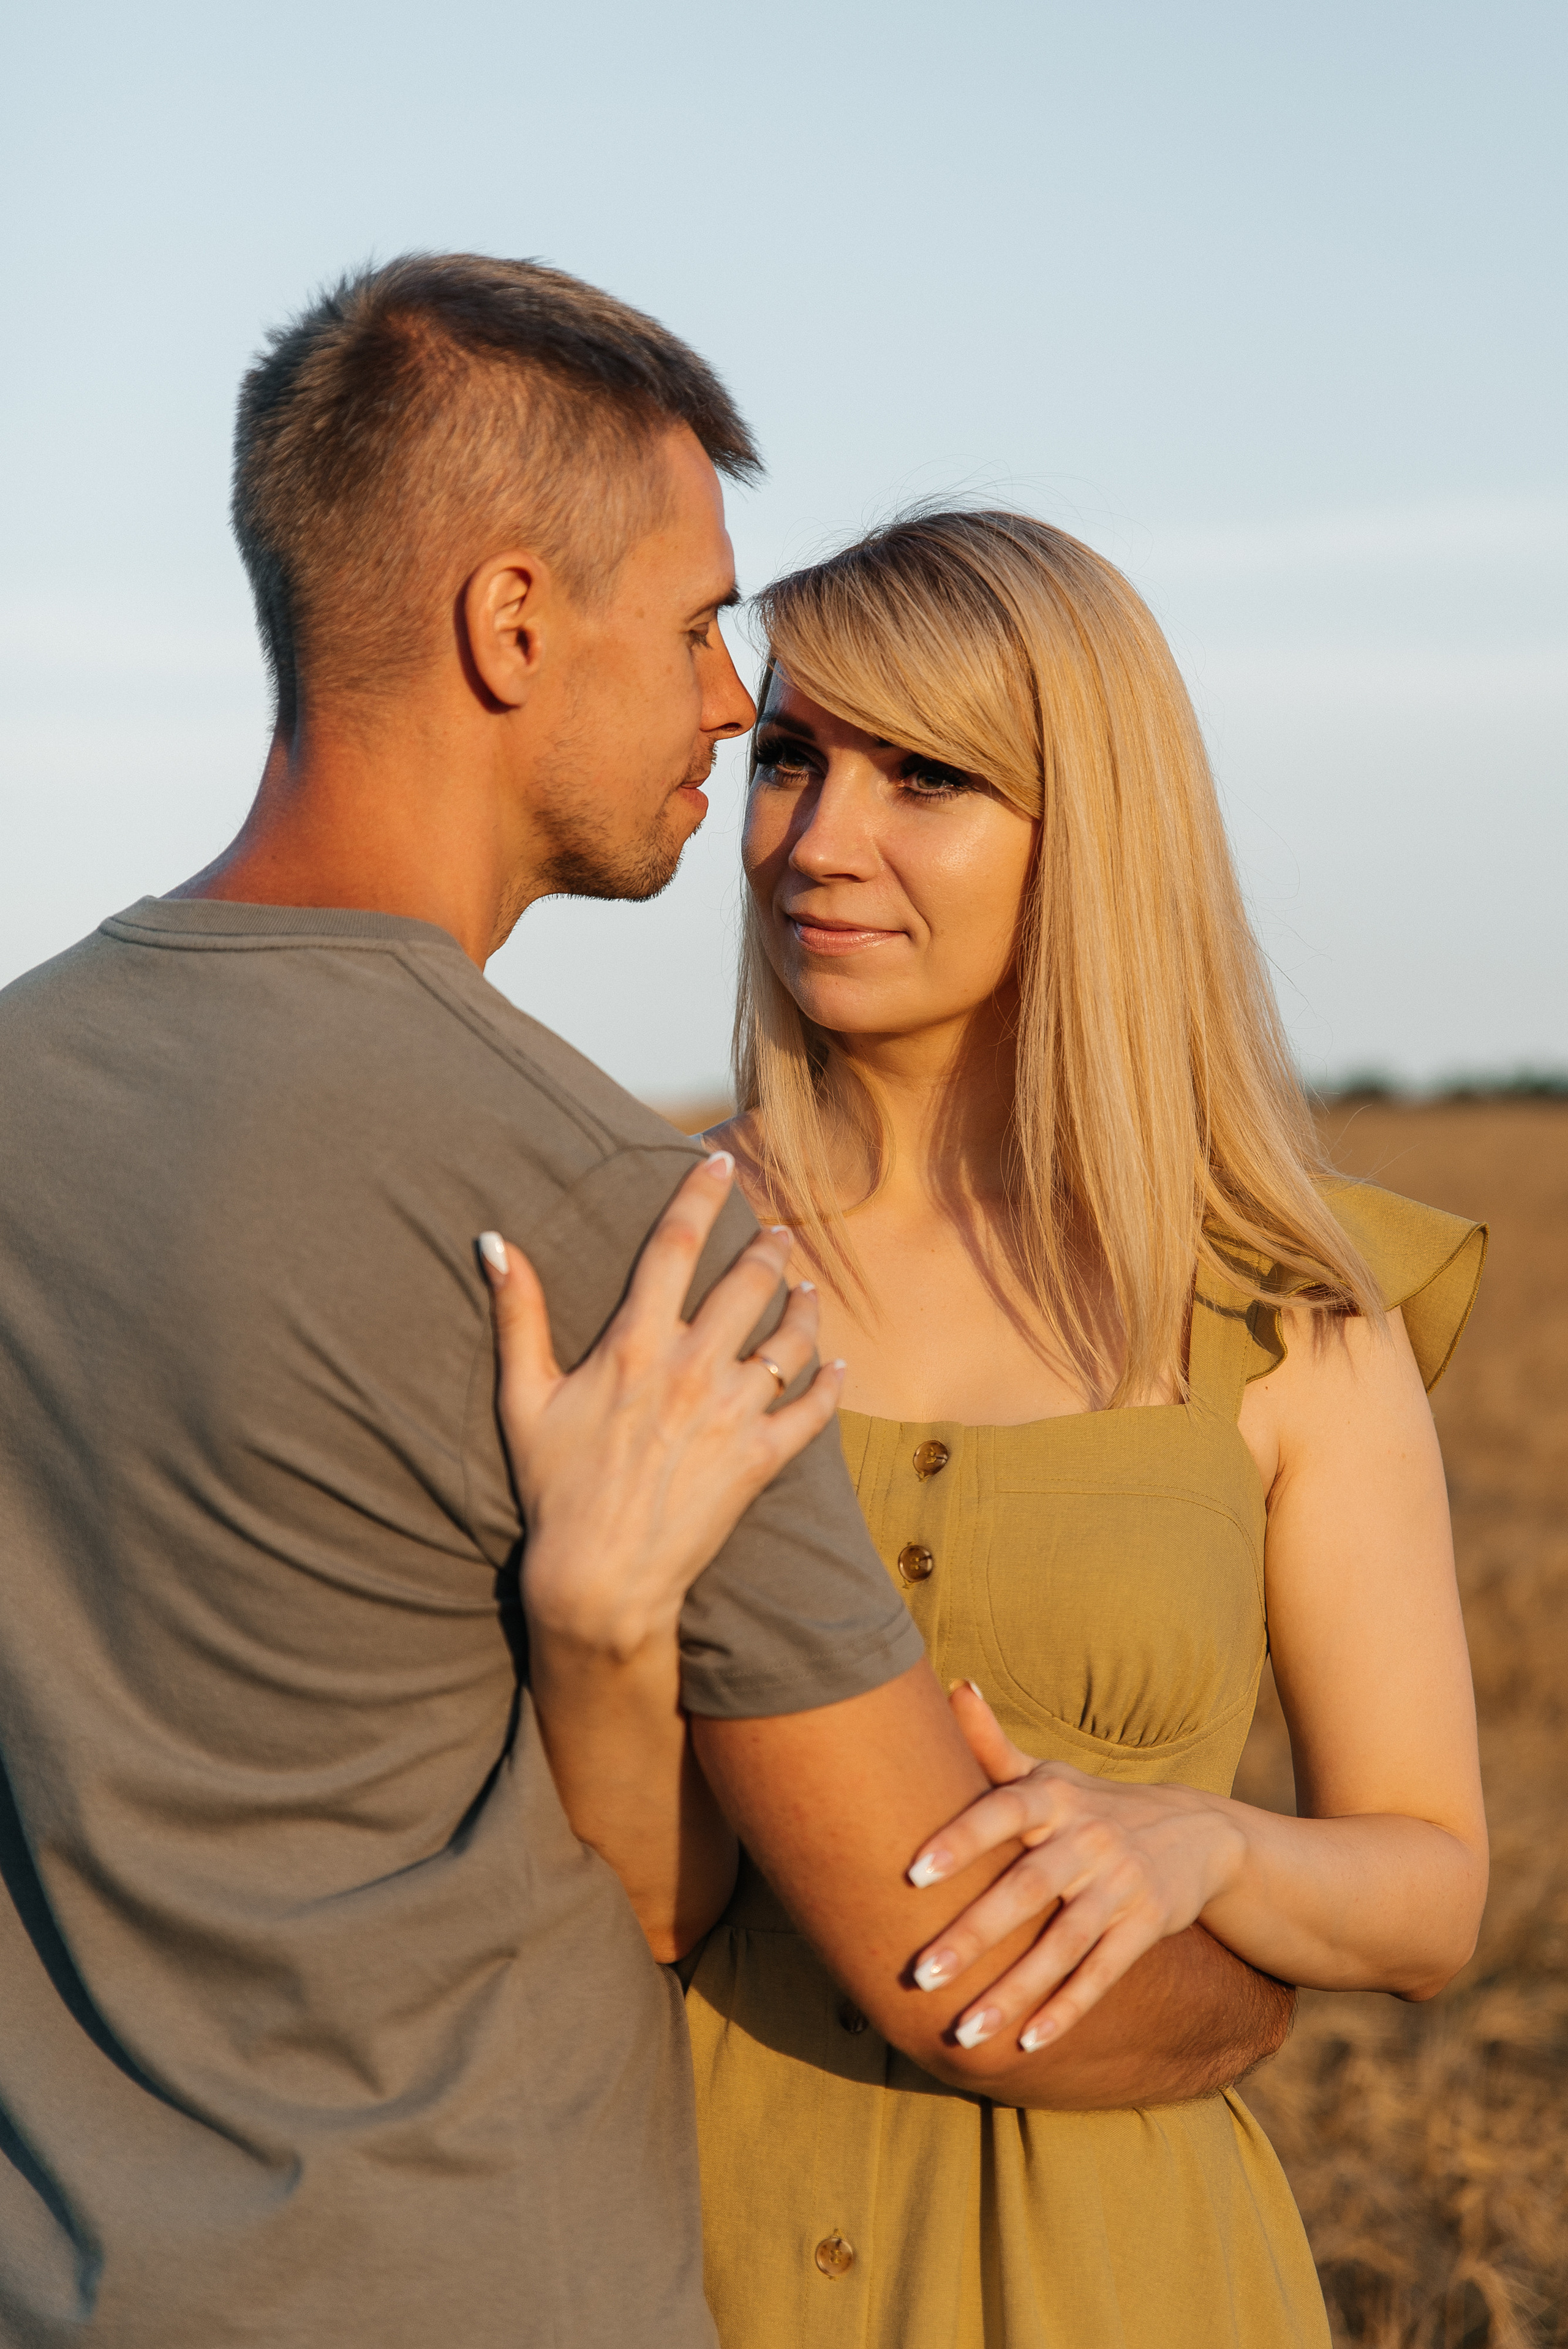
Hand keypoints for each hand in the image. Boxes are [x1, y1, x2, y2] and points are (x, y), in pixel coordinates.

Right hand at [478, 1153, 843, 1660]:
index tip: (719, 1162)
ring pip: (791, 1337)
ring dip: (805, 1305)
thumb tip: (493, 1241)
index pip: (674, 1244)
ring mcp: (730, 1413)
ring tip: (807, 1288)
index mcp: (634, 1344)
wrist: (598, 1578)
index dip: (700, 1195)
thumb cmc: (554, 1488)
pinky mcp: (759, 1459)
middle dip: (768, 1246)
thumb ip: (517, 1314)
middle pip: (747, 1282)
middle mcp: (689, 1368)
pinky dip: (831, 1383)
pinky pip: (813, 1409)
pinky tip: (838, 1366)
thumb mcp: (523, 1397)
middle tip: (780, 1233)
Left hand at [905, 1683, 1246, 2053]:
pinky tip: (1027, 2045)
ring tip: (963, 2034)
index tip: (911, 1873)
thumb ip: (992, 1746)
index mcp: (1052, 1798)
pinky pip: (1101, 1975)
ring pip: (1060, 1946)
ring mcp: (1118, 1885)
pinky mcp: (1145, 1926)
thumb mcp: (1049, 1774)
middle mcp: (1085, 1838)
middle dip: (972, 1936)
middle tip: (919, 1977)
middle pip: (1024, 1890)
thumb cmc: (1092, 1805)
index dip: (958, 1840)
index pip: (999, 1812)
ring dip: (1012, 1993)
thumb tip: (951, 1685)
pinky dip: (1066, 2010)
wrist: (1199, 1831)